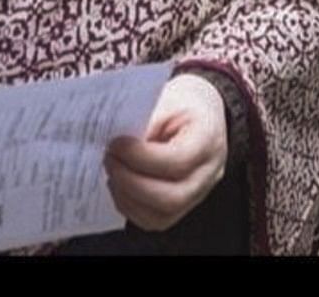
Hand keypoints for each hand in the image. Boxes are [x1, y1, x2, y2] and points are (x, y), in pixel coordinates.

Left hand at [105, 74, 228, 232]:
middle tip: (109, 159)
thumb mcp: (168, 99)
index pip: (178, 160)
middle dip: (131, 182)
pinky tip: (119, 185)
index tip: (116, 144)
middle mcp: (209, 173)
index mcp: (209, 139)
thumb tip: (114, 139)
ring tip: (112, 172)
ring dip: (128, 197)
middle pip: (172, 197)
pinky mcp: (182, 206)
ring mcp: (198, 194)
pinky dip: (130, 207)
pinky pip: (155, 220)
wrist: (199, 114)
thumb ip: (146, 119)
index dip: (142, 157)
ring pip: (161, 216)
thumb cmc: (182, 105)